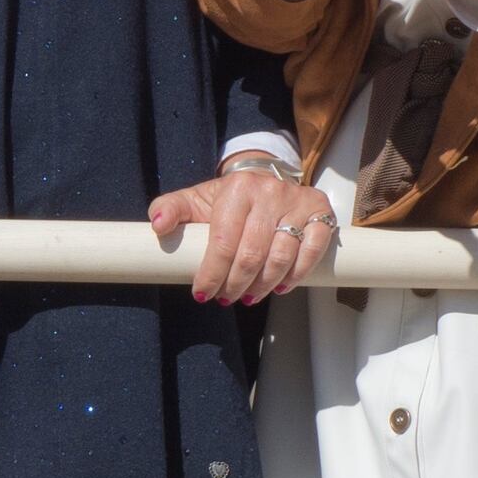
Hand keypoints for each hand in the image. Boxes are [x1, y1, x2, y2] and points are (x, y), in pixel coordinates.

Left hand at [152, 160, 339, 305]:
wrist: (263, 180)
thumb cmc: (225, 199)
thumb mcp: (193, 199)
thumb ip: (169, 208)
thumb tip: (158, 224)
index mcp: (237, 189)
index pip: (223, 242)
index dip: (212, 274)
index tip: (202, 293)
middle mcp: (270, 192)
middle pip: (252, 254)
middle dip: (235, 284)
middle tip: (226, 298)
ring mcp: (298, 202)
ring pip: (282, 256)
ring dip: (263, 285)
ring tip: (248, 296)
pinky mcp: (320, 212)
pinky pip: (312, 249)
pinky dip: (296, 274)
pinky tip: (280, 286)